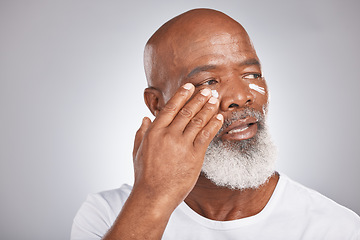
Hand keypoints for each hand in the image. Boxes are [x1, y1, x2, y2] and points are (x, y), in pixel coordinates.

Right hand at [132, 83, 222, 207]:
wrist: (154, 195)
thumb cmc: (144, 175)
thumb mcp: (138, 151)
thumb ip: (141, 133)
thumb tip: (145, 119)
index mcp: (154, 131)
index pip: (170, 107)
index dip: (182, 95)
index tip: (190, 86)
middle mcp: (168, 134)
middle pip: (187, 111)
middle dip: (199, 98)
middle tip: (208, 90)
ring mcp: (182, 144)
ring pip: (198, 121)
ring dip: (208, 108)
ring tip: (215, 99)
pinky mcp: (194, 156)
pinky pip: (206, 136)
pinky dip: (214, 124)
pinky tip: (219, 117)